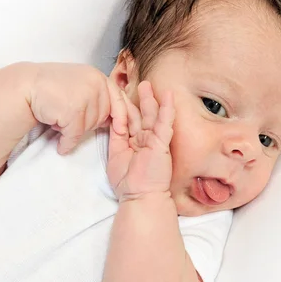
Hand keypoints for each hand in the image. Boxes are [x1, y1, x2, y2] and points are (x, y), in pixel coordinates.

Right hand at [28, 63, 126, 154]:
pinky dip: (67, 142)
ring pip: (90, 127)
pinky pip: (76, 135)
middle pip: (103, 118)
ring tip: (59, 118)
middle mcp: (95, 84)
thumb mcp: (80, 84)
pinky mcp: (73, 110)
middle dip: (87, 123)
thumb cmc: (52, 87)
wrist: (26, 86)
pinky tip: (61, 144)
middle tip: (67, 115)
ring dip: (74, 130)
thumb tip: (113, 120)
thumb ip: (98, 97)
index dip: (122, 117)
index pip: (119, 100)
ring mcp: (85, 96)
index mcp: (98, 77)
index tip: (123, 131)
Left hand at [107, 81, 174, 200]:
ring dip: (150, 100)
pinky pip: (164, 123)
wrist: (140, 197)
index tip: (120, 93)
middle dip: (139, 100)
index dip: (125, 107)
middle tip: (139, 84)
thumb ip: (115, 138)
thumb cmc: (127, 183)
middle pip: (141, 116)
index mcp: (132, 143)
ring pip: (152, 116)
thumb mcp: (115, 156)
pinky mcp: (162, 143)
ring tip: (148, 85)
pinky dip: (166, 109)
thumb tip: (112, 121)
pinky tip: (168, 96)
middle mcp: (143, 140)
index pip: (128, 121)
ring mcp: (154, 141)